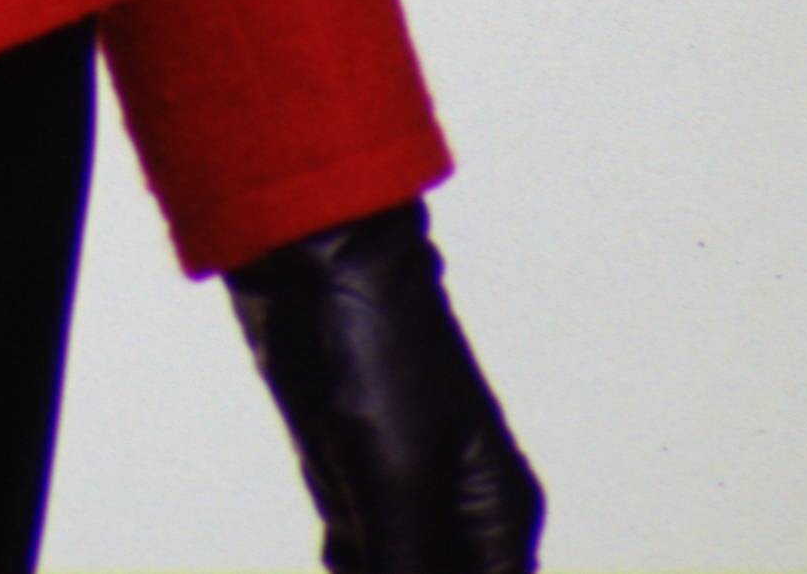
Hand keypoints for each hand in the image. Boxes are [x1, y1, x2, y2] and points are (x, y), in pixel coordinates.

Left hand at [227, 202, 542, 572]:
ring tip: (350, 553)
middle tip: (360, 562)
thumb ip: (413, 570)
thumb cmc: (375, 352)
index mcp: (496, 521)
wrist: (310, 263)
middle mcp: (461, 519)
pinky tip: (338, 549)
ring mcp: (405, 502)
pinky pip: (360, 561)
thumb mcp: (397, 481)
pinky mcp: (354, 486)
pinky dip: (349, 567)